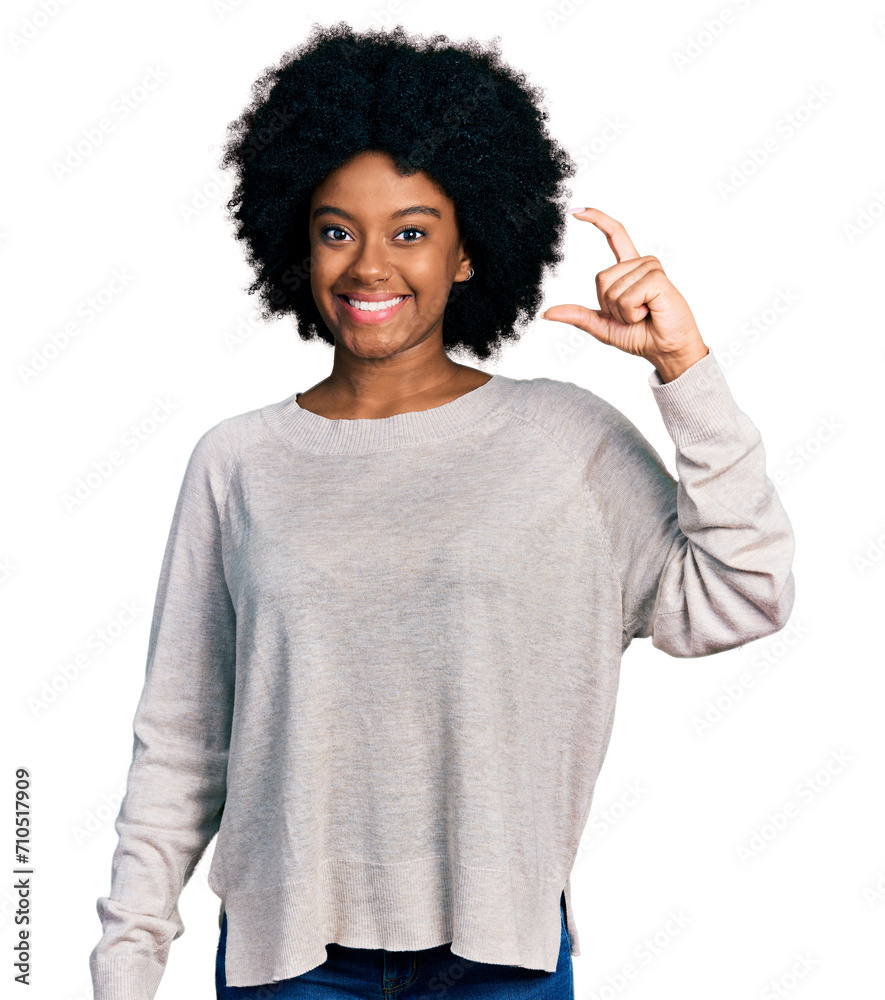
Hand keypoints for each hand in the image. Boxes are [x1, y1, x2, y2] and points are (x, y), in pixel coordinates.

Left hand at [541, 208, 708, 381]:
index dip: (597, 220)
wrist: (666, 350)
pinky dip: (632, 311)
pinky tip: (648, 311)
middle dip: (609, 305)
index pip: (614, 235)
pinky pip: (627, 295)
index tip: (575, 210)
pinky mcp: (658, 278)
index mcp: (628, 270)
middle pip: (601, 277)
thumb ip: (578, 316)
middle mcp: (640, 264)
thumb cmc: (640, 336)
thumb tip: (546, 313)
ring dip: (622, 311)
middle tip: (632, 314)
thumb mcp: (603, 326)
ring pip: (613, 288)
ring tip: (643, 313)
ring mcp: (650, 269)